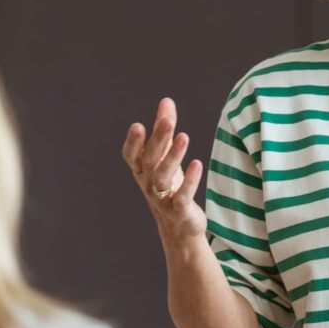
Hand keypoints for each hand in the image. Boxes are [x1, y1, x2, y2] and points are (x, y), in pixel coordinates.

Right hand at [122, 97, 206, 243]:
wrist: (180, 226)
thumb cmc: (171, 186)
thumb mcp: (167, 156)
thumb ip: (166, 129)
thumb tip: (166, 101)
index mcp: (143, 171)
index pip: (132, 156)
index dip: (133, 143)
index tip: (137, 125)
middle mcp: (148, 184)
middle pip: (150, 160)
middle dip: (158, 139)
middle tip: (168, 120)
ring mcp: (162, 199)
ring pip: (162, 177)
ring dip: (173, 156)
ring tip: (185, 136)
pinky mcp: (179, 210)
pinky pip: (182, 196)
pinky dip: (189, 181)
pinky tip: (197, 164)